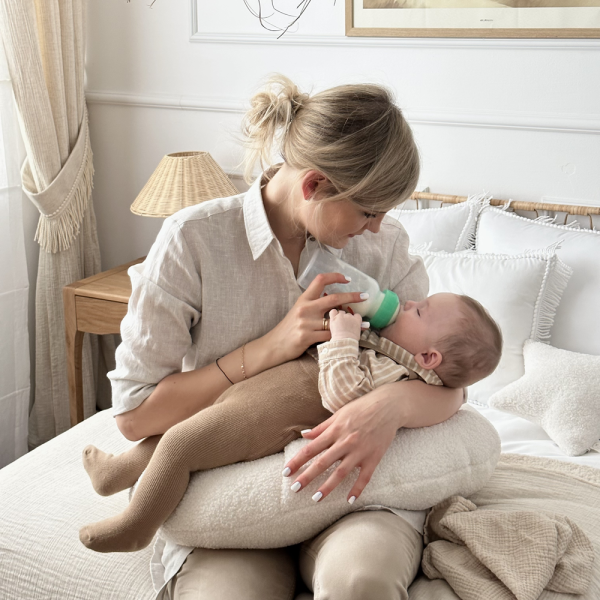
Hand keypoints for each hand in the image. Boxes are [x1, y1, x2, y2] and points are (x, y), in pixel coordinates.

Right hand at [264, 273, 367, 364]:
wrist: (274, 345)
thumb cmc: (289, 328)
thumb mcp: (299, 311)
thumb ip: (314, 305)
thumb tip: (336, 302)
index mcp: (304, 299)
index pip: (320, 280)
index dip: (335, 276)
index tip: (348, 278)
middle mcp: (305, 308)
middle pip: (333, 298)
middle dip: (352, 296)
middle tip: (365, 296)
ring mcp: (306, 323)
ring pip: (335, 320)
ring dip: (352, 322)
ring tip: (364, 323)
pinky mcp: (307, 337)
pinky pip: (330, 335)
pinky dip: (342, 336)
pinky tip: (352, 336)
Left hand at [282, 383, 403, 502]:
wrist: (388, 406)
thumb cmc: (361, 408)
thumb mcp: (338, 414)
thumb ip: (321, 427)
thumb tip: (303, 435)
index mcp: (335, 430)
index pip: (311, 448)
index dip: (297, 460)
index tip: (286, 472)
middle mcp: (345, 442)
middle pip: (323, 462)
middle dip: (307, 476)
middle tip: (294, 489)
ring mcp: (360, 451)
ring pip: (341, 472)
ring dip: (328, 486)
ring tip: (316, 498)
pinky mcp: (374, 457)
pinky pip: (364, 477)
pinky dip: (357, 489)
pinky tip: (349, 500)